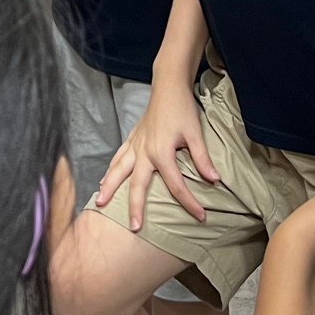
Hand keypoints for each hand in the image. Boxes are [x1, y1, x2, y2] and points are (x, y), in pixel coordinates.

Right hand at [95, 77, 219, 228]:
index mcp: (161, 152)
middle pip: (138, 185)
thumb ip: (202, 158)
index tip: (201, 217)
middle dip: (135, 207)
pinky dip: (110, 170)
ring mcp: (135, 145)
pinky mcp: (132, 139)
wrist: (168, 87)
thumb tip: (215, 180)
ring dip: (109, 187)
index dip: (189, 202)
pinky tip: (104, 180)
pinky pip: (118, 158)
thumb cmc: (182, 109)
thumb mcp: (195, 133)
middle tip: (134, 227)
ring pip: (118, 171)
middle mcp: (144, 152)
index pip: (176, 185)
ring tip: (100, 203)